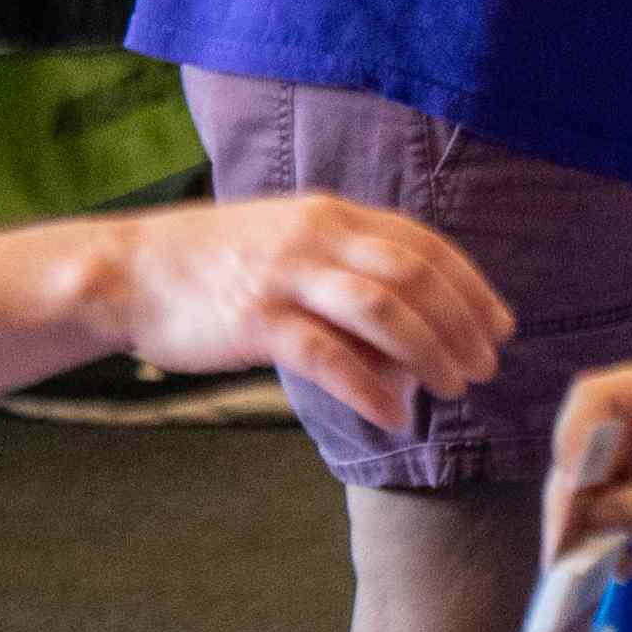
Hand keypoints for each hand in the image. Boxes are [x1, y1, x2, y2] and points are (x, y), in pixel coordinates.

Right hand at [98, 196, 509, 436]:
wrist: (130, 272)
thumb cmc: (217, 268)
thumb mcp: (291, 250)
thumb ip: (348, 283)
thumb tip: (410, 351)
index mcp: (333, 214)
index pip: (424, 245)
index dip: (471, 287)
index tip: (500, 326)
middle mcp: (317, 236)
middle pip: (415, 276)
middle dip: (461, 324)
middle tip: (485, 366)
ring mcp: (285, 276)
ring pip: (383, 310)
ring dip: (429, 352)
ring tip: (452, 389)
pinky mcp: (254, 320)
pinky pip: (328, 356)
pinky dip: (370, 388)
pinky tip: (394, 416)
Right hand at [547, 356, 631, 569]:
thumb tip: (584, 521)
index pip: (602, 394)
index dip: (573, 436)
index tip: (569, 488)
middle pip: (587, 438)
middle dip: (571, 494)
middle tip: (559, 550)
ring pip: (591, 472)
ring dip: (584, 520)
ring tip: (585, 567)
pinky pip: (609, 495)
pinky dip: (606, 529)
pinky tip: (622, 568)